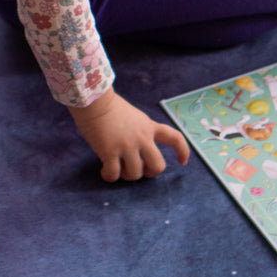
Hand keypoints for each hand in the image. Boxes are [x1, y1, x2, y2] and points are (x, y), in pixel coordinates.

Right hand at [69, 89, 189, 181]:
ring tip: (117, 168)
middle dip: (151, 173)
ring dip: (127, 176)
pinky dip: (109, 177)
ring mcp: (126, 146)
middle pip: (158, 166)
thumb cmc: (110, 107)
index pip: (175, 138)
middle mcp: (142, 138)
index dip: (183, 151)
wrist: (94, 100)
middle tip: (140, 170)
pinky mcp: (109, 152)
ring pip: (136, 174)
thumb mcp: (134, 117)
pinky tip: (104, 171)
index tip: (183, 161)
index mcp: (149, 127)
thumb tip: (136, 153)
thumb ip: (140, 132)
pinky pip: (114, 174)